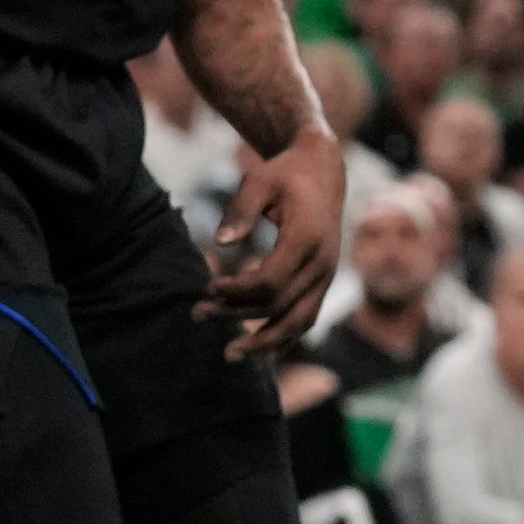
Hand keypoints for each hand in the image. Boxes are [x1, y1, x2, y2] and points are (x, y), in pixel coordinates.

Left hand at [200, 126, 342, 358]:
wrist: (323, 170)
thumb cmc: (285, 174)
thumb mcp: (259, 181)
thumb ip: (241, 210)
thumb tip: (220, 241)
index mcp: (308, 238)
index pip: (269, 281)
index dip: (235, 292)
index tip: (207, 287)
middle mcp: (323, 262)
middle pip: (279, 307)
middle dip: (236, 315)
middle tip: (196, 315)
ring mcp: (327, 274)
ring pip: (298, 322)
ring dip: (264, 341)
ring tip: (229, 353)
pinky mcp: (323, 280)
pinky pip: (306, 318)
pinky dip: (283, 336)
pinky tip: (256, 346)